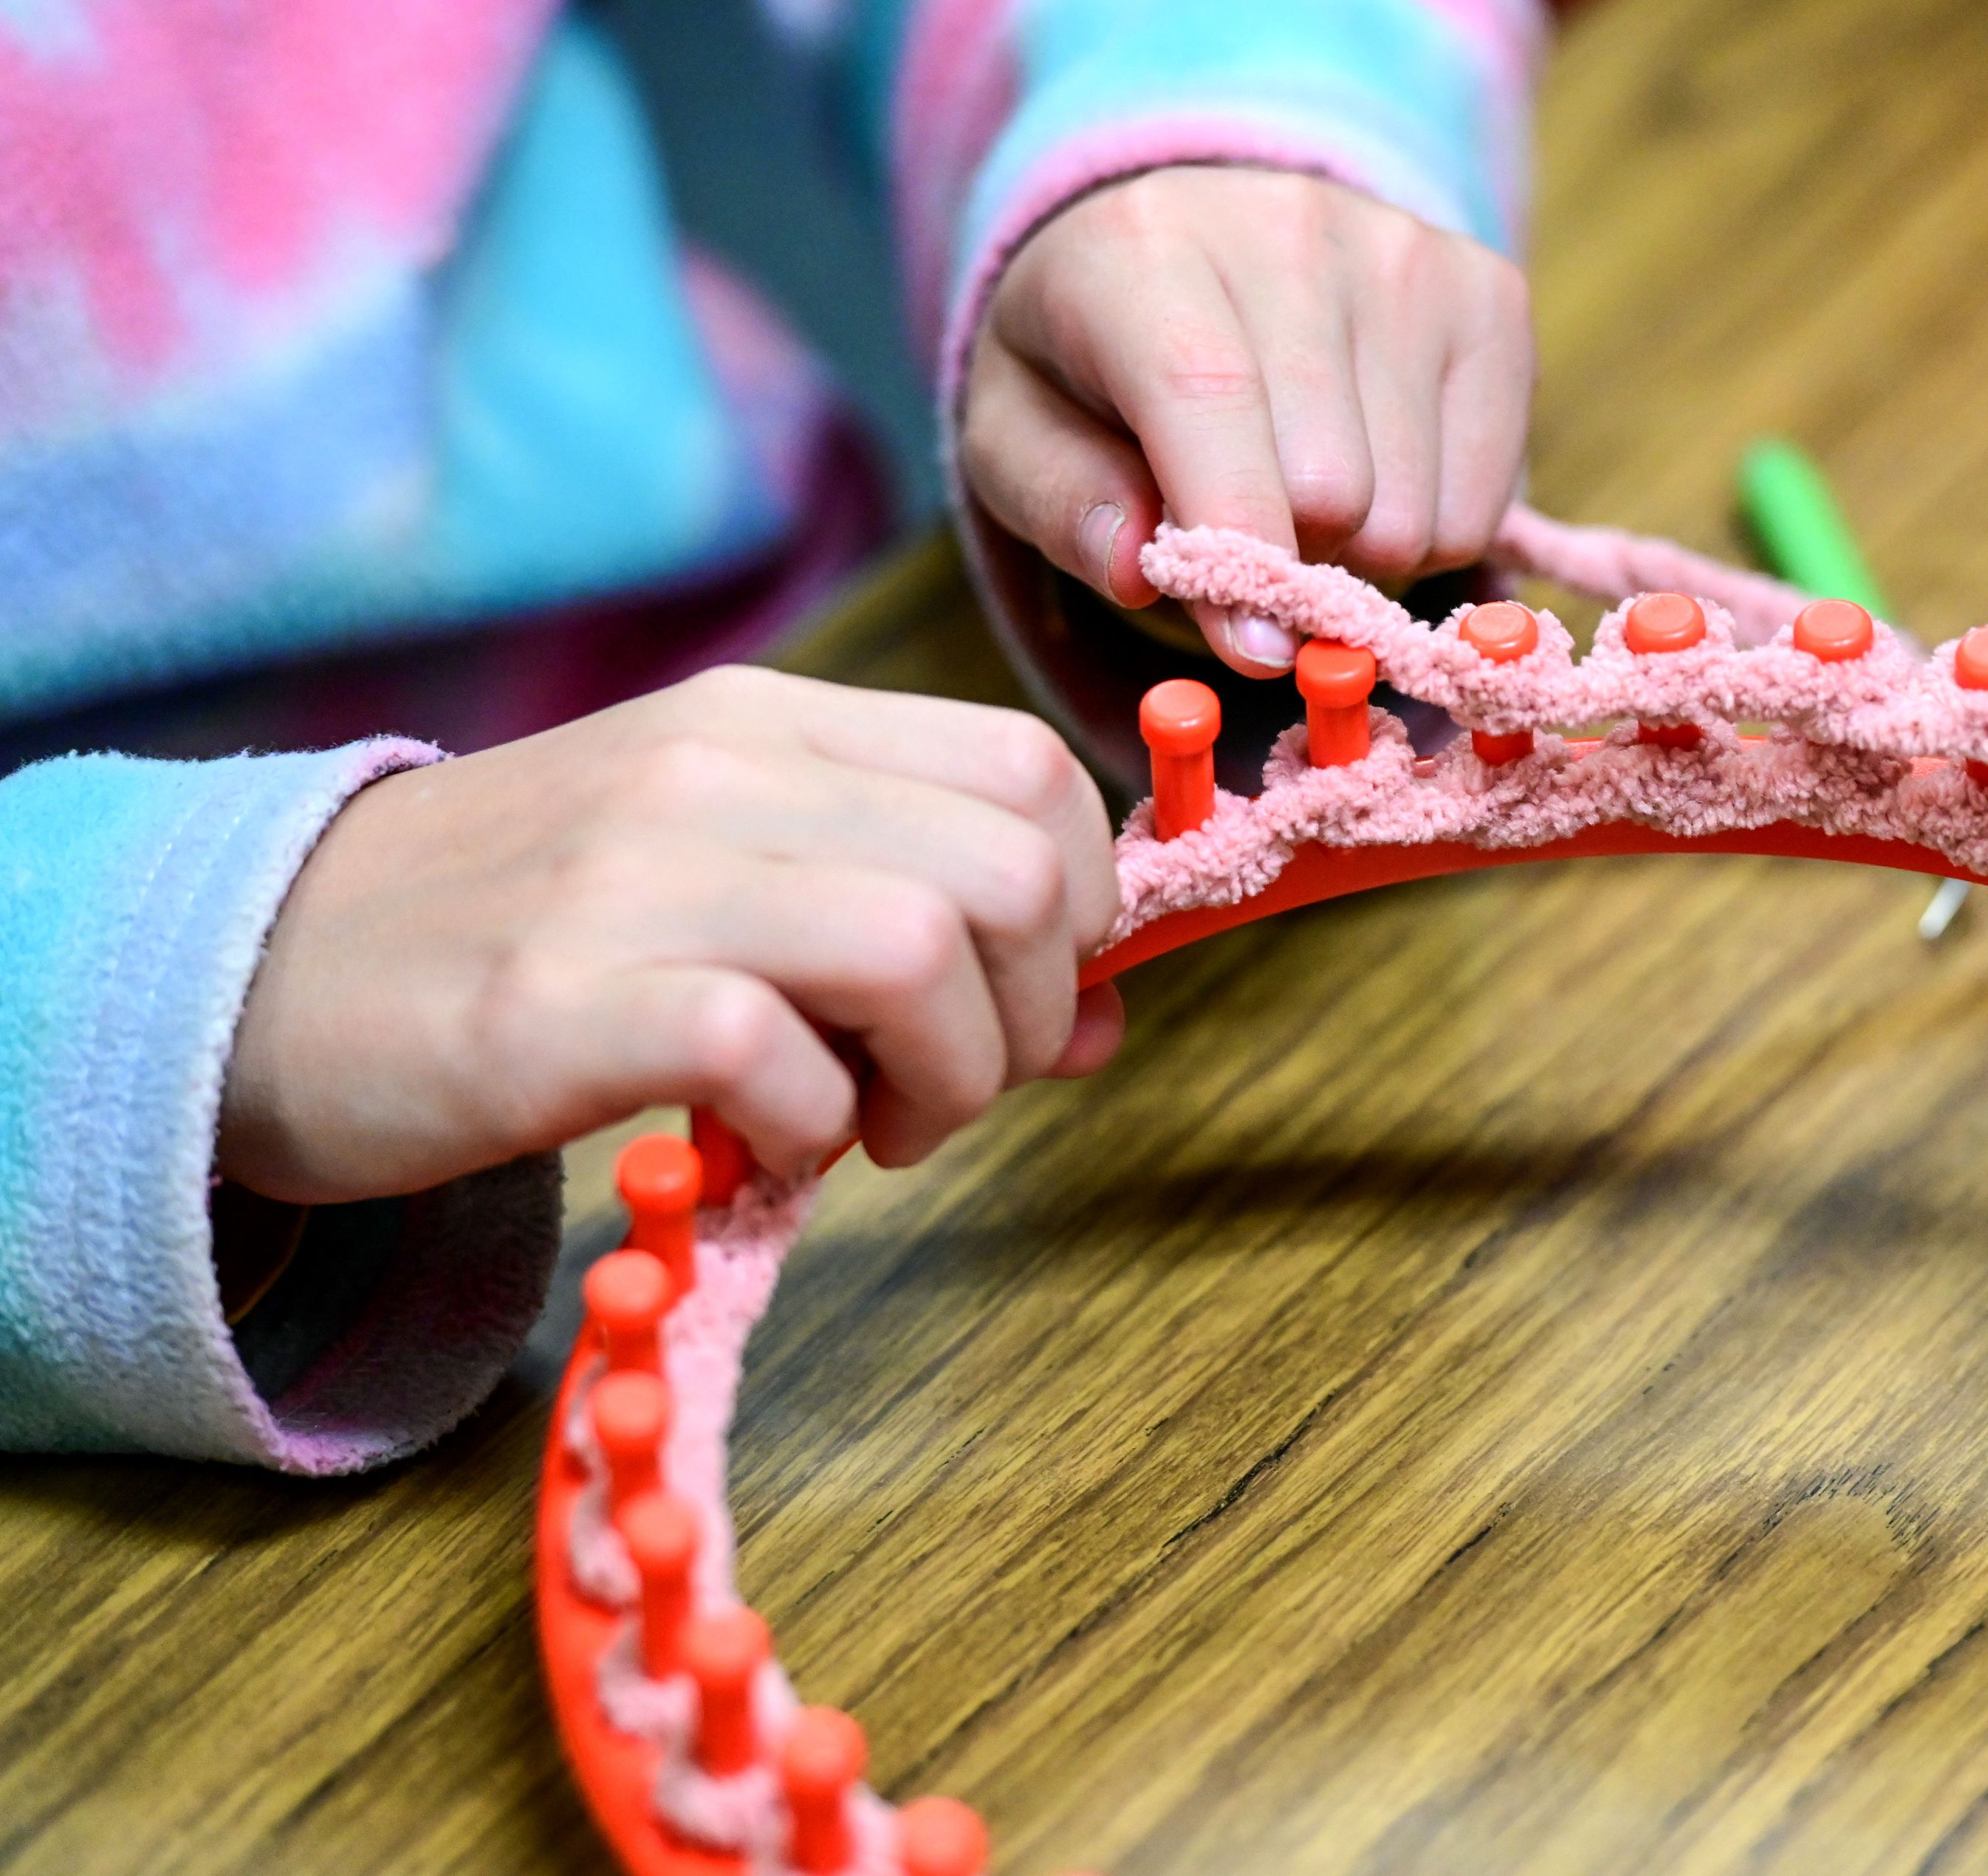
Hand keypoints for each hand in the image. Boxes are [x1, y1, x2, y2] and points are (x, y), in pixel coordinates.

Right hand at [219, 668, 1124, 1204]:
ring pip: (924, 947)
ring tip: (869, 1127)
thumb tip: (1106, 1014)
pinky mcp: (561, 1000)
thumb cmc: (527, 935)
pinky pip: (775, 1054)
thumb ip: (917, 915)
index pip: (1031, 770)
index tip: (1022, 1000)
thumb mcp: (734, 880)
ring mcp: (636, 875)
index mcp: (769, 721)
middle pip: (1014, 867)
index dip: (1082, 907)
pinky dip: (810, 1127)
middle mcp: (716, 769)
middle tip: (946, 1086)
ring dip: (945, 1080)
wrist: (256, 971)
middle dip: (1035, 1013)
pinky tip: (760, 1145)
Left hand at [962, 168, 1534, 675]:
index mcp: (1143, 246)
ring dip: (1357, 552)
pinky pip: (1479, 505)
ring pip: (1411, 510)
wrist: (1193, 247)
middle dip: (1286, 558)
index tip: (1251, 647)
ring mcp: (1405, 253)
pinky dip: (1427, 531)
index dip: (1234, 535)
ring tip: (1302, 496)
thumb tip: (1143, 574)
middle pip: (1328, 482)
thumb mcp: (1016, 434)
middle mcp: (1290, 224)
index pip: (1209, 396)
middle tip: (1243, 535)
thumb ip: (1064, 506)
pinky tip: (1376, 473)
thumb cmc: (1091, 364)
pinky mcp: (1487, 294)